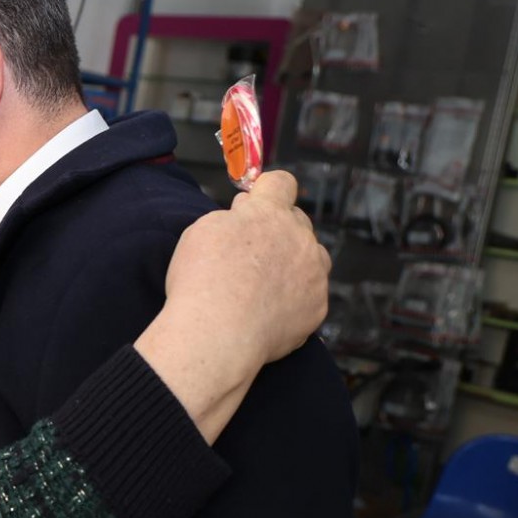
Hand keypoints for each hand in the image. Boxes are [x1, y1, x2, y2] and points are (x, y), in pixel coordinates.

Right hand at [162, 170, 330, 373]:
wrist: (216, 334)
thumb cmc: (201, 281)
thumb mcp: (202, 231)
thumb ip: (231, 217)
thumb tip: (245, 215)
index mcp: (270, 213)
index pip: (281, 183)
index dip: (268, 189)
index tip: (257, 200)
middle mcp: (300, 238)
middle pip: (297, 221)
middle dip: (277, 229)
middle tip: (248, 252)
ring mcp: (314, 274)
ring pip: (311, 258)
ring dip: (292, 263)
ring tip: (261, 285)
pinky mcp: (317, 307)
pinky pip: (309, 296)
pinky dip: (292, 300)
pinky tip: (266, 311)